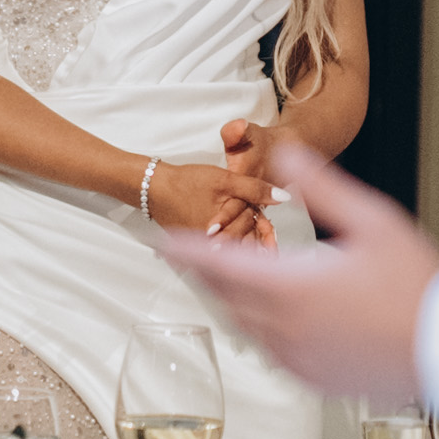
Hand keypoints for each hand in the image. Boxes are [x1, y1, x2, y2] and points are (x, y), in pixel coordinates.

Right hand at [133, 152, 271, 243]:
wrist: (154, 189)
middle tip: (272, 256)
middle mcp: (215, 245)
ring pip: (230, 255)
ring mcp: (203, 250)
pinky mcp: (194, 248)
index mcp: (226, 231)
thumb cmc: (188, 183)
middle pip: (243, 252)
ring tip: (257, 257)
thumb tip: (284, 196)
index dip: (268, 239)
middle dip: (258, 253)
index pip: (254, 238)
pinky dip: (226, 252)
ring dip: (244, 255)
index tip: (276, 247)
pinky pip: (216, 253)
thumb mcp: (225, 180)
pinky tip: (233, 251)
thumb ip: (255, 189)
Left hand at [155, 141, 438, 406]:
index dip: (189, 251)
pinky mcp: (317, 380)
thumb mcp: (372, 220)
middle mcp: (286, 329)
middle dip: (207, 275)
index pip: (221, 265)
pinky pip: (273, 354)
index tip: (164, 241)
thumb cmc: (416, 285)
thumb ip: (322, 187)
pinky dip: (262, 331)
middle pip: (228, 299)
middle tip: (192, 257)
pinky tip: (274, 321)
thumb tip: (286, 156)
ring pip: (247, 329)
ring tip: (230, 284)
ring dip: (234, 303)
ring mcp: (300, 360)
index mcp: (292, 288)